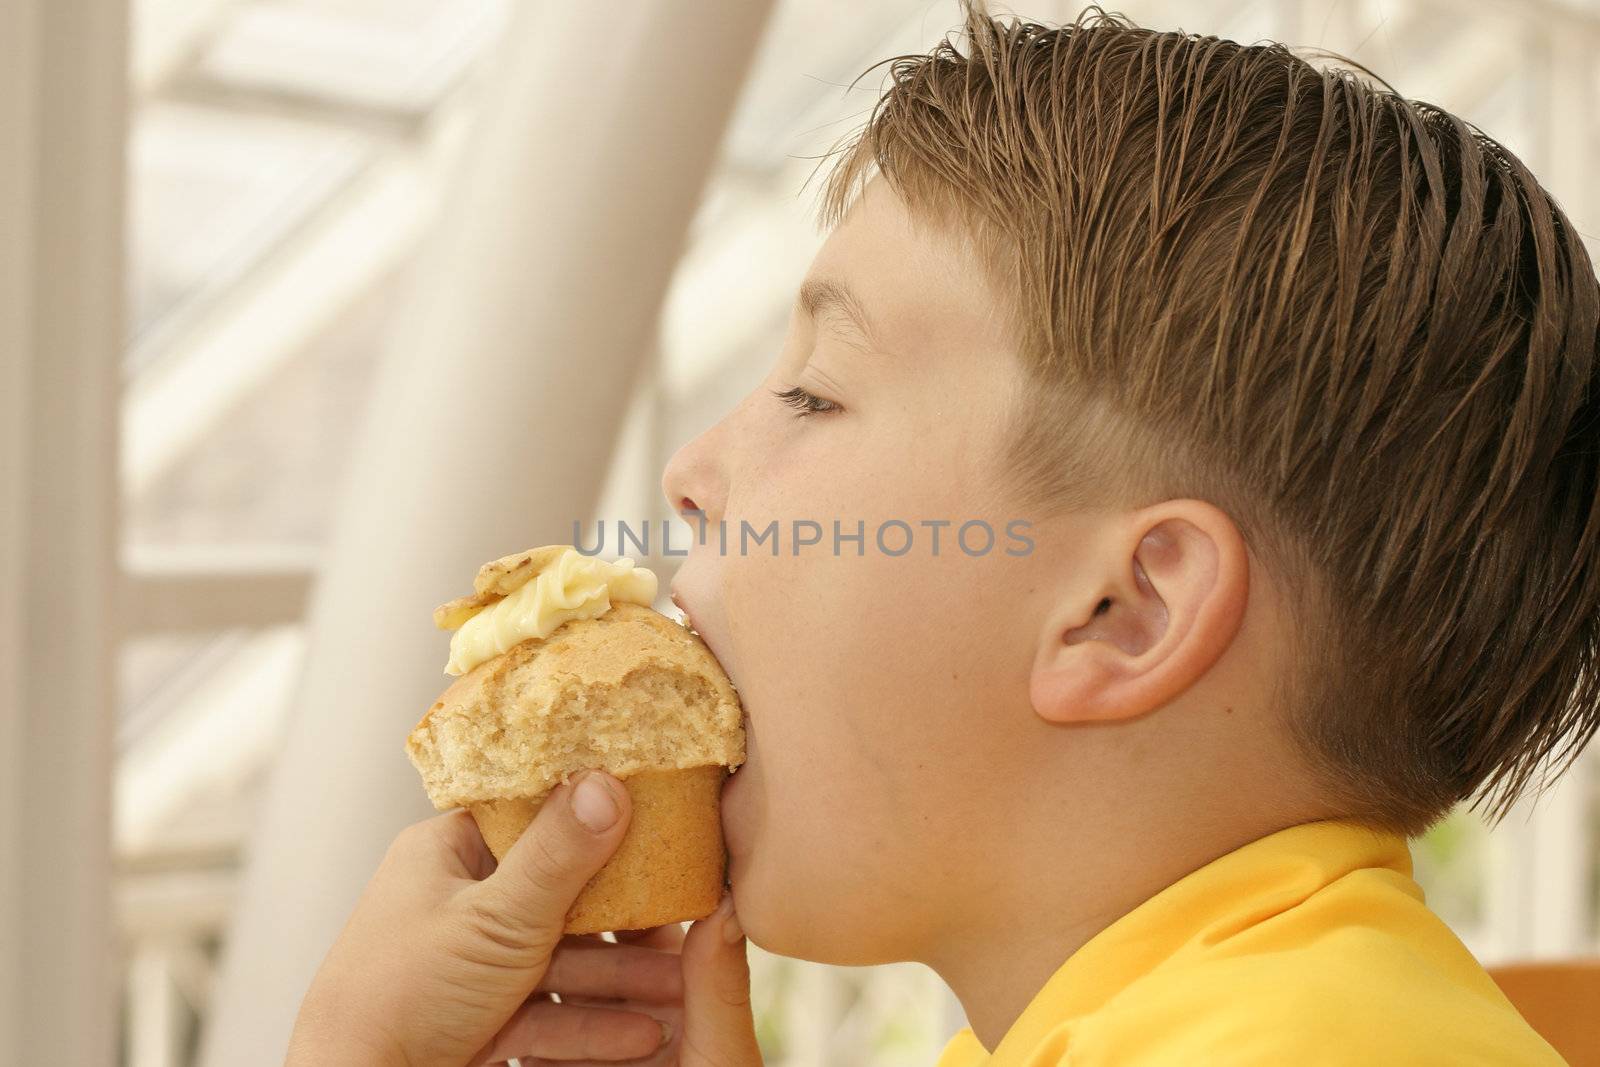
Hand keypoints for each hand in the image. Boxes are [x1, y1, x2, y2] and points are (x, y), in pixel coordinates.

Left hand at [284, 768, 761, 1065]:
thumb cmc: (402, 994)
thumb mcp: (497, 918)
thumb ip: (559, 854)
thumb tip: (606, 781)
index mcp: (446, 853)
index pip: (532, 814)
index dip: (594, 816)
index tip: (654, 815)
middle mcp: (455, 899)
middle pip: (558, 895)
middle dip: (626, 918)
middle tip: (682, 921)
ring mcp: (466, 962)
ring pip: (559, 961)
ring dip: (619, 980)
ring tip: (677, 991)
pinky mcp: (475, 1018)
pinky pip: (545, 1012)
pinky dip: (590, 1025)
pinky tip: (642, 1035)